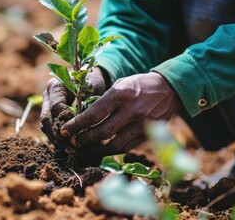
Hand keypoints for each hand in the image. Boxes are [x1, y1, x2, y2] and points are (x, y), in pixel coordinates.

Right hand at [40, 67, 107, 147]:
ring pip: (46, 127)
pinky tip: (71, 150)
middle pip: (47, 119)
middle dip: (59, 134)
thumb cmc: (93, 83)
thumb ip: (85, 101)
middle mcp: (47, 96)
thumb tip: (81, 123)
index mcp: (55, 86)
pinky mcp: (50, 116)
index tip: (80, 128)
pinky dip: (59, 141)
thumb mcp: (92, 87)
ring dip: (58, 140)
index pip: (56, 107)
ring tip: (72, 151)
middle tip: (72, 146)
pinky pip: (50, 130)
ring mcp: (46, 106)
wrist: (91, 81)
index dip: (67, 120)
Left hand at [60, 72, 180, 155]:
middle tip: (72, 142)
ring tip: (85, 148)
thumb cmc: (138, 85)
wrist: (169, 89)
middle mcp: (131, 110)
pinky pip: (126, 147)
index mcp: (121, 94)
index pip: (94, 113)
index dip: (77, 125)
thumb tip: (83, 116)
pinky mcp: (147, 134)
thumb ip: (104, 100)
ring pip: (113, 144)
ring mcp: (141, 124)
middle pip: (102, 131)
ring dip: (96, 149)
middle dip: (83, 139)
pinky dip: (111, 150)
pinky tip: (102, 149)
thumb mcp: (120, 84)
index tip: (65, 130)